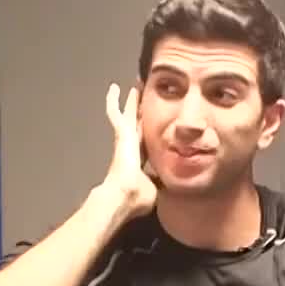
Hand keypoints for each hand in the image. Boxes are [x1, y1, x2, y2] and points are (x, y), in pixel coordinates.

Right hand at [100, 83, 157, 215]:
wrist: (126, 195)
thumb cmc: (139, 196)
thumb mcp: (156, 189)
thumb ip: (162, 183)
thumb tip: (173, 188)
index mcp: (139, 159)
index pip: (144, 141)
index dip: (147, 133)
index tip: (150, 125)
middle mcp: (130, 147)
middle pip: (136, 125)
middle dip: (139, 114)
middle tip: (141, 101)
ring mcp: (124, 140)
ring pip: (127, 115)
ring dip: (129, 102)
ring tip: (132, 88)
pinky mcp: (121, 133)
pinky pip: (114, 113)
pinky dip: (112, 101)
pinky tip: (113, 89)